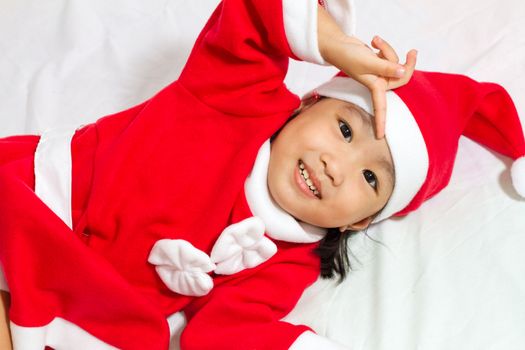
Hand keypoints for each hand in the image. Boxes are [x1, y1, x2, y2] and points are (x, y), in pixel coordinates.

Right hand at [317, 6, 416, 137]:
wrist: (339, 44)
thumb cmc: (348, 56)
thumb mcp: (368, 61)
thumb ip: (387, 66)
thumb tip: (403, 70)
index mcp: (374, 86)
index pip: (381, 108)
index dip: (380, 123)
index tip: (380, 136)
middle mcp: (378, 81)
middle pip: (402, 77)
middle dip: (407, 63)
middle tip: (413, 51)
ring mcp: (379, 72)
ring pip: (395, 62)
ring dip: (387, 49)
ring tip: (375, 43)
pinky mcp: (379, 62)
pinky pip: (389, 54)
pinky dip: (383, 46)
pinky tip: (374, 43)